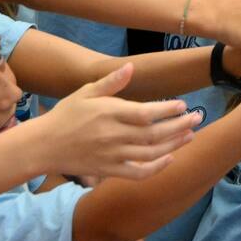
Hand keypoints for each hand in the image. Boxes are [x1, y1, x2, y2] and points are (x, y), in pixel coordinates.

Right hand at [34, 65, 199, 179]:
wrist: (42, 146)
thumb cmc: (65, 115)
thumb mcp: (85, 92)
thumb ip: (110, 82)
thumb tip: (131, 68)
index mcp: (109, 113)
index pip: (145, 114)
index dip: (167, 111)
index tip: (183, 105)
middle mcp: (113, 135)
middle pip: (153, 134)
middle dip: (179, 127)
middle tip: (197, 118)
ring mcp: (111, 155)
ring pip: (150, 154)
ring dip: (174, 145)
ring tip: (190, 135)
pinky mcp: (108, 170)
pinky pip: (136, 173)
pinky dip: (156, 168)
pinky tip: (169, 158)